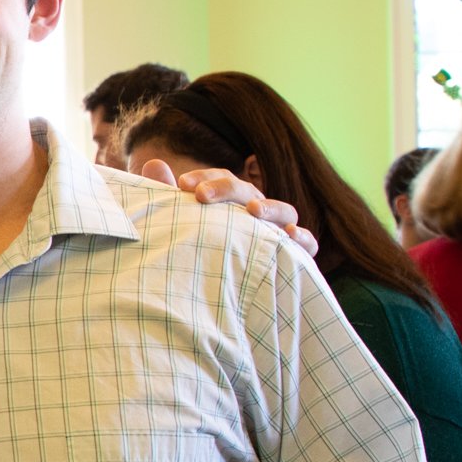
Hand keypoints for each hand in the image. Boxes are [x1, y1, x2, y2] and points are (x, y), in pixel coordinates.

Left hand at [136, 160, 319, 258]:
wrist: (226, 300)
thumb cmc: (202, 255)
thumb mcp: (183, 227)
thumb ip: (169, 199)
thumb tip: (153, 162)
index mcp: (232, 202)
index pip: (222, 180)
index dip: (206, 179)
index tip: (182, 185)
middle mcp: (257, 212)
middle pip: (248, 192)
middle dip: (226, 189)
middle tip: (201, 196)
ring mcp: (278, 232)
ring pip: (284, 211)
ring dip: (270, 208)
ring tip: (252, 210)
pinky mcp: (296, 255)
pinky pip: (308, 242)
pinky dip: (303, 237)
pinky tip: (291, 235)